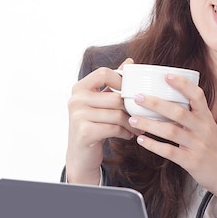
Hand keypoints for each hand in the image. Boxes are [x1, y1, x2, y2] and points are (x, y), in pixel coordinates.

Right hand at [65, 58, 139, 184]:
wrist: (80, 156)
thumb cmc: (94, 125)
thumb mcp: (100, 102)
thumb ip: (112, 82)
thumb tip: (129, 61)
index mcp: (79, 88)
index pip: (104, 73)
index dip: (122, 80)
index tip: (131, 92)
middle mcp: (75, 100)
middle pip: (115, 97)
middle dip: (131, 108)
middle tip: (141, 116)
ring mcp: (78, 116)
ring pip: (117, 114)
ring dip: (132, 123)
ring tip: (138, 127)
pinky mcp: (84, 132)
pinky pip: (114, 128)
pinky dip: (125, 132)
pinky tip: (128, 135)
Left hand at [128, 73, 216, 212]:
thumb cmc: (214, 149)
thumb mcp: (208, 128)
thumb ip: (192, 116)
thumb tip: (168, 102)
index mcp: (206, 118)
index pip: (197, 96)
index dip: (182, 84)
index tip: (167, 75)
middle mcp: (202, 129)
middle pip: (178, 112)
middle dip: (156, 104)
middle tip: (139, 97)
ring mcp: (196, 145)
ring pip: (170, 131)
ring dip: (149, 124)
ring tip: (133, 119)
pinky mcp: (190, 161)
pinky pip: (169, 151)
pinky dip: (153, 145)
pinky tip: (141, 140)